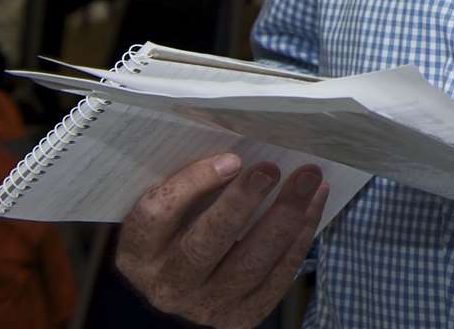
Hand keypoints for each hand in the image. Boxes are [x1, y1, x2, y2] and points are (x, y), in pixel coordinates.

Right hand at [116, 154, 327, 328]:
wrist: (192, 288)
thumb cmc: (185, 228)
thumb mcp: (173, 209)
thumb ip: (192, 184)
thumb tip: (242, 141)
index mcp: (139, 252)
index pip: (156, 215)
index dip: (192, 184)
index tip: (232, 158)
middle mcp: (166, 285)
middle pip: (204, 244)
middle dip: (242, 203)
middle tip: (272, 168)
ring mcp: (204, 306)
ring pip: (249, 264)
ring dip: (285, 217)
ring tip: (309, 179)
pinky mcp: (240, 318)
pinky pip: (277, 277)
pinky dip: (300, 237)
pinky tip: (314, 204)